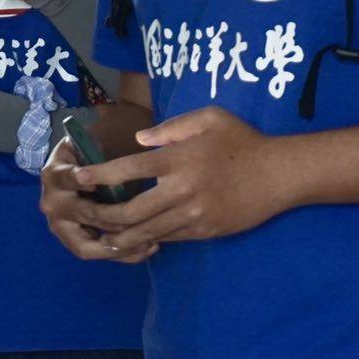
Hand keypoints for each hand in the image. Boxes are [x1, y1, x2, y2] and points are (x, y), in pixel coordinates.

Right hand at [38, 137, 159, 263]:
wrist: (79, 168)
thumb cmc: (93, 152)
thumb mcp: (96, 144)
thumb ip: (108, 148)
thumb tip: (137, 144)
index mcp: (55, 174)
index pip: (71, 178)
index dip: (88, 181)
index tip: (109, 182)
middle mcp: (52, 202)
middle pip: (87, 215)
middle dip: (118, 220)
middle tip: (149, 218)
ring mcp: (59, 225)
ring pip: (88, 246)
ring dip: (121, 246)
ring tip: (150, 242)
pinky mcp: (72, 242)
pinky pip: (96, 254)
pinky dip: (122, 255)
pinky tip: (148, 248)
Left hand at [71, 106, 297, 250]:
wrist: (279, 174)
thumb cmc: (242, 140)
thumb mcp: (209, 118)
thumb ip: (171, 127)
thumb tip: (140, 140)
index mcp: (178, 159)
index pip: (129, 169)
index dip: (99, 175)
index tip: (79, 177)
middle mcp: (182, 190)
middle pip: (131, 211)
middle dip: (102, 215)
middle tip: (84, 213)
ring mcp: (194, 215)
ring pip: (148, 232)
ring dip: (120, 235)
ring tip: (101, 234)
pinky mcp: (206, 231)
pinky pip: (170, 239)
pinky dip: (149, 240)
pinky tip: (135, 238)